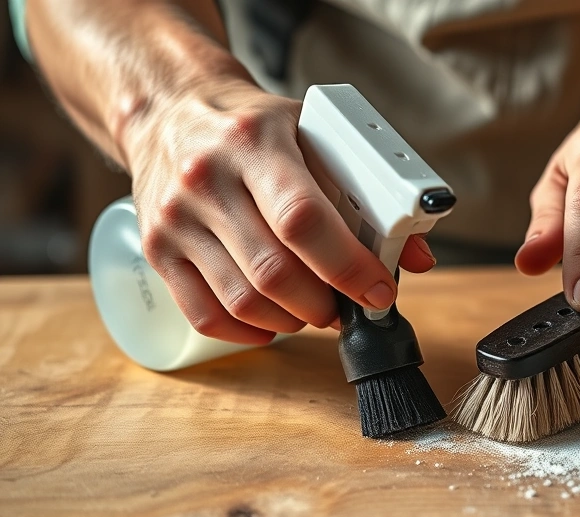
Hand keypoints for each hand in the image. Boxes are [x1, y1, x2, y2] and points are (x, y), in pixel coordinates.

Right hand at [125, 78, 435, 344]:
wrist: (170, 111)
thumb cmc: (253, 126)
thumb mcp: (314, 134)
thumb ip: (366, 192)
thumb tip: (415, 256)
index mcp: (253, 143)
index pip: (303, 220)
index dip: (347, 266)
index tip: (377, 291)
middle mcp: (206, 180)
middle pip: (274, 271)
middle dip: (324, 303)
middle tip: (345, 305)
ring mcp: (175, 218)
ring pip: (243, 301)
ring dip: (292, 320)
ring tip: (313, 309)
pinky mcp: (155, 249)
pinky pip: (205, 315)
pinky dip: (249, 331)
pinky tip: (272, 320)